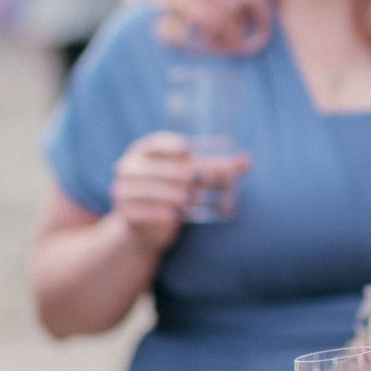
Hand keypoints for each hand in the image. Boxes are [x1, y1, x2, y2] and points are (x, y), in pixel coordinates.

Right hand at [108, 131, 249, 254]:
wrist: (144, 227)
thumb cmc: (173, 193)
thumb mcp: (192, 179)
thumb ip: (217, 168)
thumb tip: (247, 160)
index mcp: (144, 151)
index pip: (158, 143)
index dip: (173, 145)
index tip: (190, 151)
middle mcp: (129, 167)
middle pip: (161, 168)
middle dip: (184, 175)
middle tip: (203, 182)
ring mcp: (123, 189)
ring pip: (152, 189)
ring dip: (174, 195)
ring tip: (194, 200)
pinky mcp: (124, 212)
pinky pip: (142, 211)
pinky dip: (160, 213)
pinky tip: (176, 216)